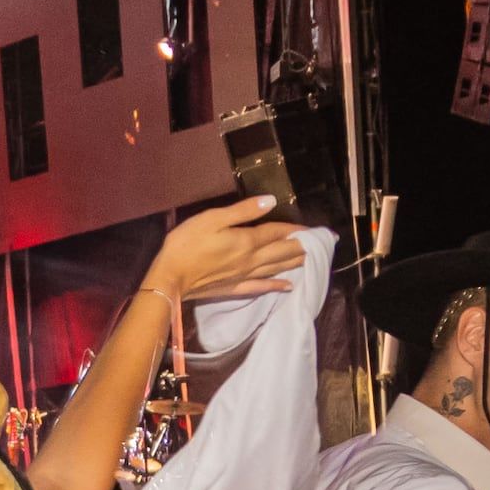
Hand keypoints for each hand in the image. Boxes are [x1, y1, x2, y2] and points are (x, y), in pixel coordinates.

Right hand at [141, 198, 301, 312]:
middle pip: (281, 252)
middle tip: (318, 244)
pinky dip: (276, 286)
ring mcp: (244, 276)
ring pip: (275, 268)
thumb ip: (243, 211)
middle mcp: (251, 259)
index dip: (293, 229)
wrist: (171, 278)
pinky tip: (288, 286)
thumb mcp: (212, 218)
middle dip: (300, 246)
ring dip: (293, 263)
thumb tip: (270, 201)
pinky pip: (261, 287)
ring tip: (308, 259)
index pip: (276, 232)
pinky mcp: (234, 288)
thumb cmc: (187, 243)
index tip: (309, 228)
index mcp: (247, 240)